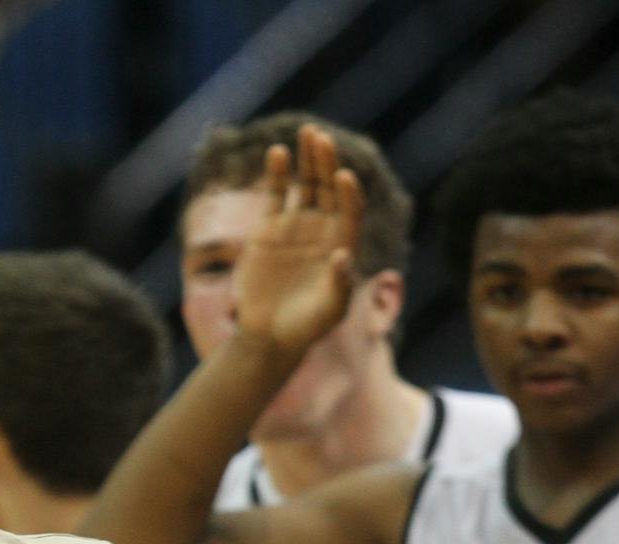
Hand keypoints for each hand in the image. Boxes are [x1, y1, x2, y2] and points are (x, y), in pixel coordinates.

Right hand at [231, 124, 364, 361]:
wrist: (268, 335)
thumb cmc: (306, 328)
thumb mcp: (328, 311)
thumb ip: (340, 285)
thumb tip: (342, 255)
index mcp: (342, 244)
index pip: (350, 210)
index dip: (348, 193)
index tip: (343, 176)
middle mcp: (322, 230)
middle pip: (329, 188)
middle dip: (327, 162)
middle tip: (322, 138)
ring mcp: (295, 227)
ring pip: (306, 184)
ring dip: (308, 159)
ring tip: (308, 133)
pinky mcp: (268, 229)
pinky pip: (276, 195)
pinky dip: (278, 174)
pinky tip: (279, 153)